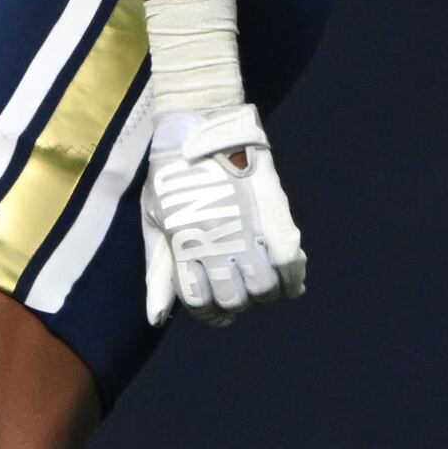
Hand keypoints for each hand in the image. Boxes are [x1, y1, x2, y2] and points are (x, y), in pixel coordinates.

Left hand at [140, 103, 305, 323]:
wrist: (201, 130)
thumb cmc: (171, 177)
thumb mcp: (154, 222)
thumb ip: (159, 272)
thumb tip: (156, 318)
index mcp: (184, 244)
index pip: (198, 300)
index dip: (208, 314)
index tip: (215, 313)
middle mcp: (217, 241)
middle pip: (234, 298)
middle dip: (235, 304)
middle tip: (237, 295)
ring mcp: (249, 229)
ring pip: (264, 287)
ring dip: (263, 293)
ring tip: (259, 284)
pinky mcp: (274, 215)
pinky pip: (291, 262)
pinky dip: (293, 279)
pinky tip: (289, 283)